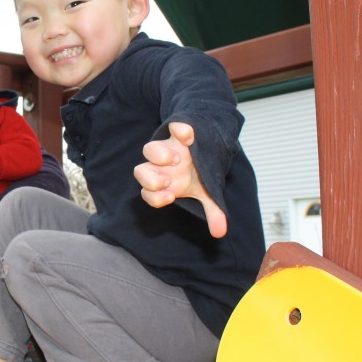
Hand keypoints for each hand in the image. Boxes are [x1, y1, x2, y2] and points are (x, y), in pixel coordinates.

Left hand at [134, 122, 227, 237]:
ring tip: (177, 159)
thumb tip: (220, 233)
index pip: (148, 194)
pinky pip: (173, 128)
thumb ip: (211, 211)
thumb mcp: (206, 193)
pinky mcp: (177, 133)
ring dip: (160, 155)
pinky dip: (179, 130)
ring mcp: (167, 148)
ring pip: (149, 149)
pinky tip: (188, 136)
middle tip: (168, 180)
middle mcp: (161, 167)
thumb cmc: (197, 174)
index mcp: (165, 184)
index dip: (154, 197)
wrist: (203, 147)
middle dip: (151, 178)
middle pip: (140, 172)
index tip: (170, 196)